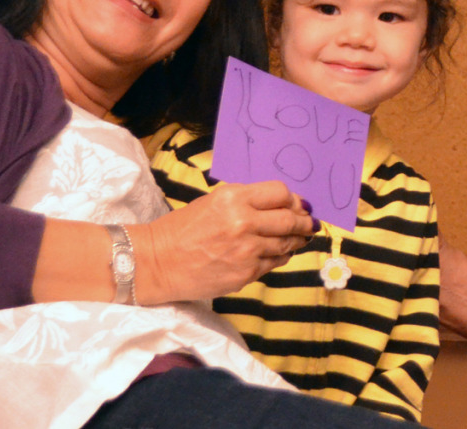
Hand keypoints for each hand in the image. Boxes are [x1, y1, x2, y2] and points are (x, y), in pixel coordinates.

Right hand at [133, 181, 315, 302]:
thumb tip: (284, 206)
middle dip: (304, 221)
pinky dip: (281, 256)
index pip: (281, 193)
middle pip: (290, 219)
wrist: (155, 263)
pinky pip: (275, 263)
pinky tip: (281, 253)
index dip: (294, 199)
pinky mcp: (246, 273)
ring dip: (297, 240)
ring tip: (301, 237)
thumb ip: (248, 202)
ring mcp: (247, 251)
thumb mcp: (213, 202)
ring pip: (287, 243)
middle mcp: (244, 222)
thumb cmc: (182, 229)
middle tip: (310, 223)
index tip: (299, 204)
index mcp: (234, 198)